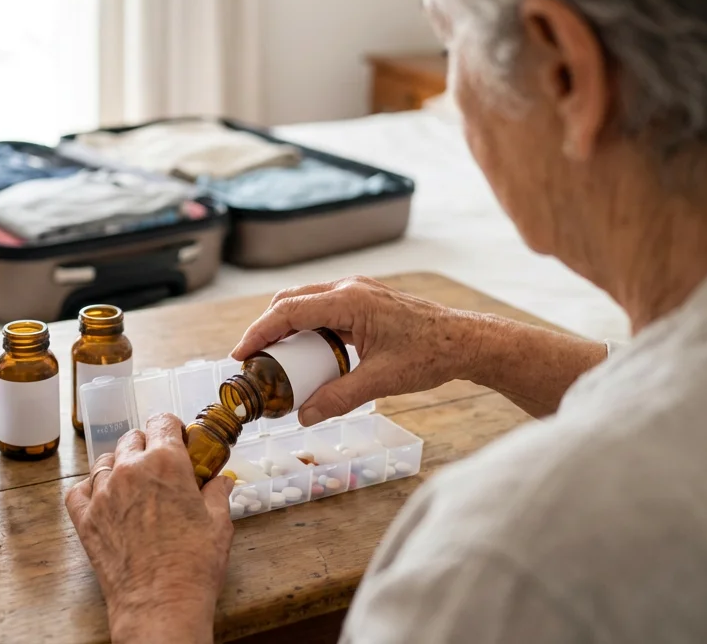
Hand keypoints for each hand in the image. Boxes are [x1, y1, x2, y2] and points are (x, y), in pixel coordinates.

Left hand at [65, 413, 235, 643]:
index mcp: (165, 462)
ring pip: (106, 462)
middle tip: (160, 467)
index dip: (171, 429)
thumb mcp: (219, 523)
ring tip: (134, 485)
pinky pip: (79, 489)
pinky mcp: (85, 518)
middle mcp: (129, 469)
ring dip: (120, 466)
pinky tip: (105, 499)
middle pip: (132, 438)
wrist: (160, 604)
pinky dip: (90, 489)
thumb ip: (217, 493)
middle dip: (147, 446)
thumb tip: (221, 481)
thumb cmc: (193, 565)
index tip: (177, 440)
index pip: (162, 422)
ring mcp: (103, 493)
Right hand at [231, 276, 480, 424]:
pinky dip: (307, 328)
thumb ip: (339, 398)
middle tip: (252, 360)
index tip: (240, 354)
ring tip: (275, 360)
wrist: (465, 341)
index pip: (289, 311)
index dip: (259, 332)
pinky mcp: (364, 301)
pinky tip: (307, 354)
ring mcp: (357, 292)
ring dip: (287, 328)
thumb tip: (304, 416)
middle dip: (267, 329)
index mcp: (349, 300)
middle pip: (291, 301)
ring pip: (306, 303)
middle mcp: (349, 289)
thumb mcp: (381, 382)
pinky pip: (324, 310)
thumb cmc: (430, 355)